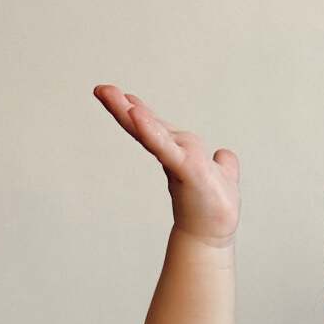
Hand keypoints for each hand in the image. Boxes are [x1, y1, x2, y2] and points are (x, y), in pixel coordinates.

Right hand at [92, 84, 240, 245]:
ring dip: (129, 113)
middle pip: (146, 126)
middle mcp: (175, 153)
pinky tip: (136, 115)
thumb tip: (223, 154)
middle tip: (100, 89)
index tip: (122, 96)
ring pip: (150, 132)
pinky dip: (150, 130)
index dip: (140, 112)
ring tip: (110, 95)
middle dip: (122, 107)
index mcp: (180, 151)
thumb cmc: (214, 208)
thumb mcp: (224, 176)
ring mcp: (178, 160)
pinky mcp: (185, 168)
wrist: (213, 234)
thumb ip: (224, 164)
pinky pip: (165, 146)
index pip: (157, 128)